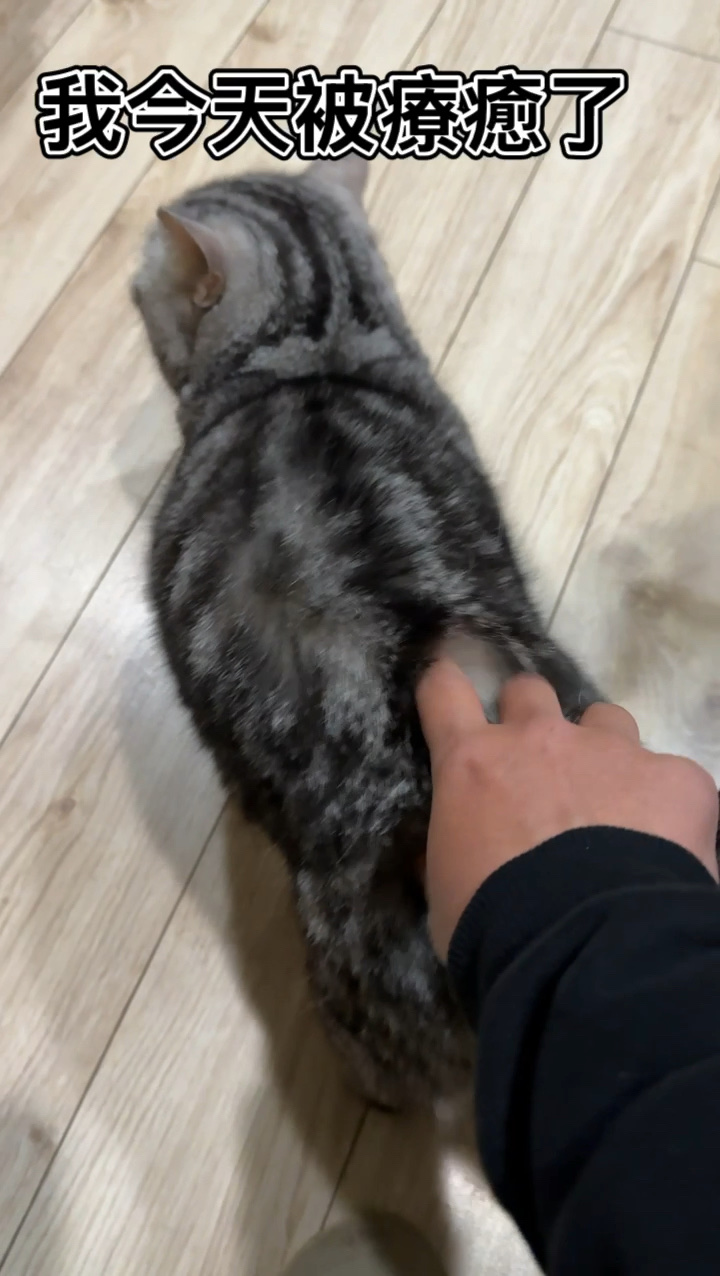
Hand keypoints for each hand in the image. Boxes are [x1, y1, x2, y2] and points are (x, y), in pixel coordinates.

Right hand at [417, 661, 718, 959]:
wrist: (586, 949)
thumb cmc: (494, 925)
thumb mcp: (446, 889)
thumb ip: (451, 849)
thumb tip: (456, 849)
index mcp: (473, 764)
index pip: (444, 692)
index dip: (444, 684)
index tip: (448, 684)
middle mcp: (540, 740)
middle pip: (529, 691)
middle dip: (530, 719)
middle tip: (538, 766)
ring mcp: (612, 751)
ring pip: (606, 719)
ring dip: (602, 752)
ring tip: (613, 805)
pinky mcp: (675, 778)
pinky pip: (671, 776)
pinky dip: (666, 805)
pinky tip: (664, 848)